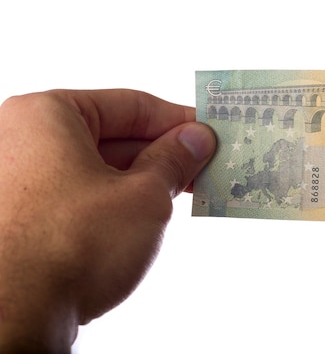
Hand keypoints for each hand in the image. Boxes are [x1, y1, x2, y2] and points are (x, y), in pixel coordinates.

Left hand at [0, 90, 215, 352]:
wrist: (13, 315)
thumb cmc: (70, 244)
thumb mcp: (144, 195)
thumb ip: (174, 160)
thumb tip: (195, 140)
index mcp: (47, 115)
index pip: (131, 105)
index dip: (178, 120)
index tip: (209, 133)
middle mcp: (22, 140)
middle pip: (112, 136)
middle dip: (163, 153)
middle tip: (204, 165)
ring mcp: (16, 181)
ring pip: (97, 168)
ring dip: (143, 180)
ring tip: (184, 192)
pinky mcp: (20, 217)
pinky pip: (79, 195)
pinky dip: (116, 201)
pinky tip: (148, 215)